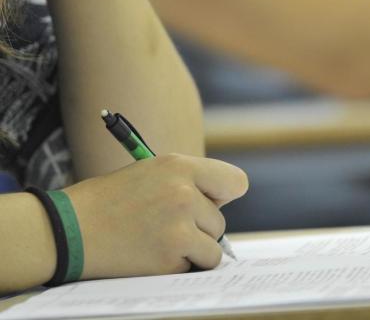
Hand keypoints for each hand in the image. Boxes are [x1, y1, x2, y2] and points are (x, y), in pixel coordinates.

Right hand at [65, 154, 247, 279]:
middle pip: (220, 221)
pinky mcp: (170, 256)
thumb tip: (222, 202)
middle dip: (200, 226)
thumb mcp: (152, 172)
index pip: (236, 182)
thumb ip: (189, 183)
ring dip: (194, 249)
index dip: (225, 194)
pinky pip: (196, 265)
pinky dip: (180, 265)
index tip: (214, 202)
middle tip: (167, 224)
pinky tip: (153, 254)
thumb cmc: (112, 199)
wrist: (71, 227)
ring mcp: (179, 226)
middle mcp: (184, 192)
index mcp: (179, 166)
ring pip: (214, 248)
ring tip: (160, 240)